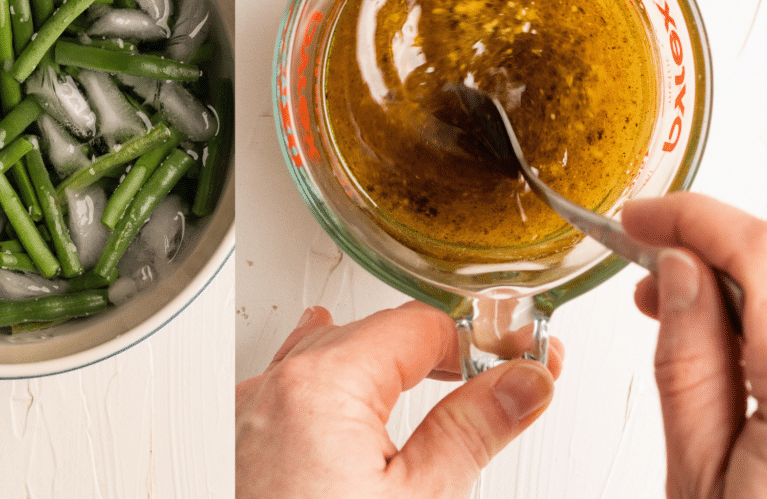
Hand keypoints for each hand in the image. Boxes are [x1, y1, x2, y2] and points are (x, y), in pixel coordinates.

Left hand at [235, 301, 563, 498]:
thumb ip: (474, 429)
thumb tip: (523, 382)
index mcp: (319, 386)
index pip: (417, 326)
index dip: (478, 342)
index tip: (519, 360)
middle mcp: (274, 388)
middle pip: (374, 334)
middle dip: (438, 354)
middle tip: (499, 380)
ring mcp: (250, 413)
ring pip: (328, 351)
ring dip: (386, 362)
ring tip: (441, 376)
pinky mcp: (244, 442)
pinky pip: (292, 381)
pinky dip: (336, 379)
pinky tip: (349, 383)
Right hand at [623, 192, 765, 497]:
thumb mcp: (698, 477)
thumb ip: (689, 362)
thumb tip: (674, 273)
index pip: (764, 257)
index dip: (695, 219)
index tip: (639, 219)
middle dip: (717, 241)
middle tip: (646, 255)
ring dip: (742, 276)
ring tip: (670, 298)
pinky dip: (763, 312)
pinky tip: (724, 329)